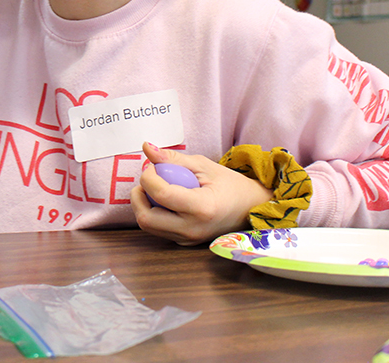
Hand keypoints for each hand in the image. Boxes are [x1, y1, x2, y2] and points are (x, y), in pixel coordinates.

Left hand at [130, 142, 271, 245]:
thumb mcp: (204, 166)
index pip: (161, 195)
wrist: (250, 209)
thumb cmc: (231, 185)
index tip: (151, 166)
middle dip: (138, 196)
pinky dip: (155, 212)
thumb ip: (174, 158)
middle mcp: (192, 229)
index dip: (148, 177)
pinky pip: (158, 229)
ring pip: (148, 226)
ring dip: (144, 204)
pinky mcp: (184, 242)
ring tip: (157, 188)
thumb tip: (147, 147)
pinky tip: (166, 200)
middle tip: (147, 180)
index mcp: (202, 208)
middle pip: (146, 219)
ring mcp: (188, 239)